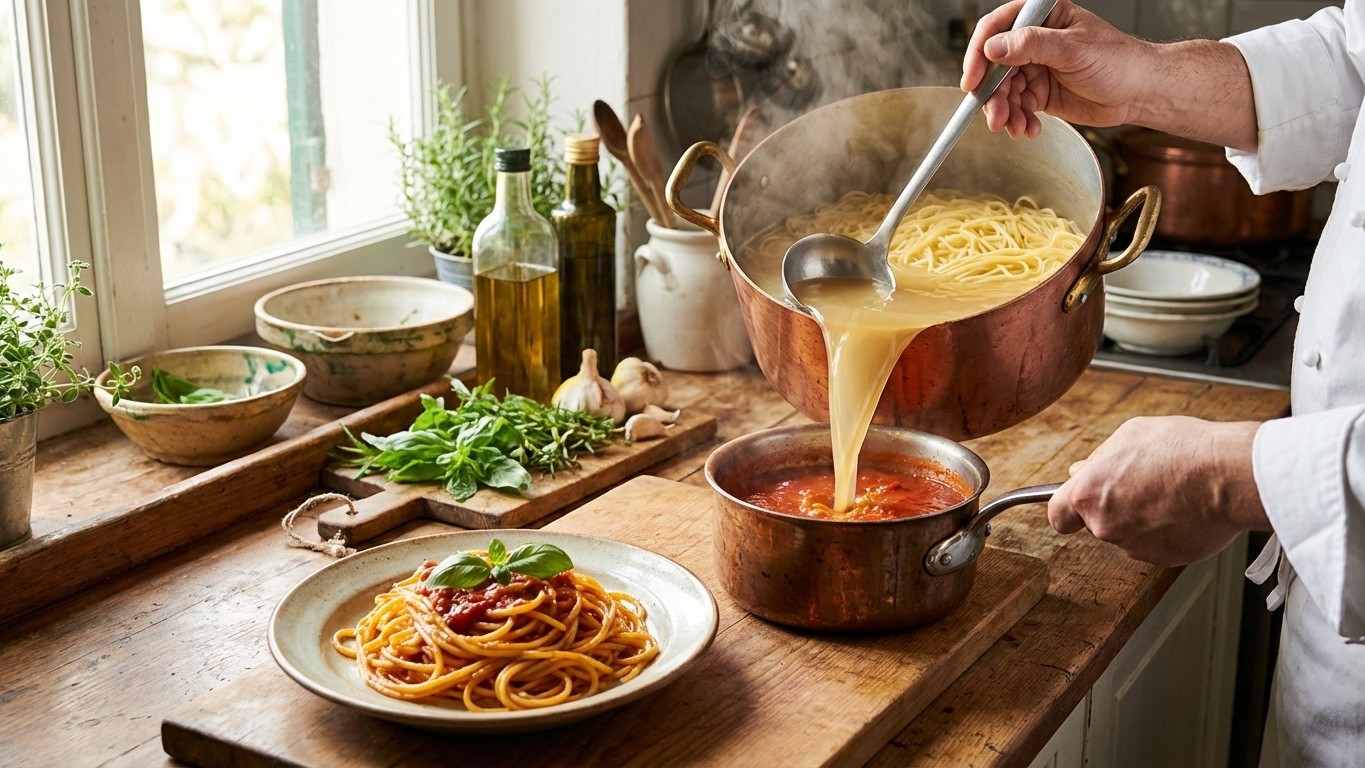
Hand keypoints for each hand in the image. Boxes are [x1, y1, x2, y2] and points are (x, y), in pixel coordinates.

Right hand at [961, 0, 1152, 137]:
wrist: (1139, 92)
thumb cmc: (1118, 60)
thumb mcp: (1073, 49)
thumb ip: (1031, 45)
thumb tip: (994, 47)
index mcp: (1041, 17)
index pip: (996, 28)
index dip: (979, 54)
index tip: (972, 80)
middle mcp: (1033, 41)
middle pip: (994, 65)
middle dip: (992, 95)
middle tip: (995, 117)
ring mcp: (1034, 67)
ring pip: (1002, 91)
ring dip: (1005, 113)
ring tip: (1016, 128)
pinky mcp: (1039, 92)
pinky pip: (1017, 107)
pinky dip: (1018, 121)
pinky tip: (1029, 129)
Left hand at [1048, 416, 1269, 566]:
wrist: (1229, 476)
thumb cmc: (1183, 450)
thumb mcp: (1130, 436)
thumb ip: (1099, 459)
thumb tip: (1081, 471)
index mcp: (1088, 494)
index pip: (1057, 515)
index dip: (1067, 510)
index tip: (1075, 506)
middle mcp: (1105, 526)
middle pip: (1098, 522)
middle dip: (1114, 506)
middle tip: (1144, 484)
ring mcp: (1135, 546)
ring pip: (1129, 534)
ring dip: (1142, 519)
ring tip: (1171, 493)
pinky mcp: (1165, 559)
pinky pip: (1157, 544)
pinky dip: (1167, 531)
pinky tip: (1185, 509)